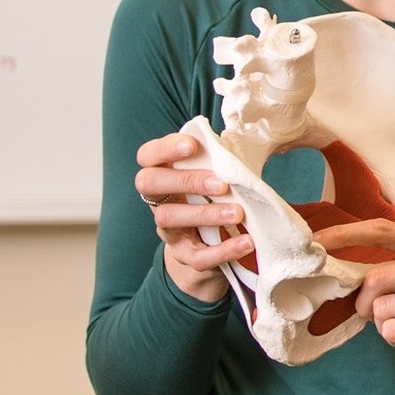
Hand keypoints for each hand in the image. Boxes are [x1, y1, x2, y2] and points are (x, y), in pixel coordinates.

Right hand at [133, 132, 252, 302]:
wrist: (211, 249)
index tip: (193, 145)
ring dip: (205, 215)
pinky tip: (246, 242)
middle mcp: (159, 200)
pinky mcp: (185, 256)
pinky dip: (223, 250)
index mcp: (164, 174)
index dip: (165, 149)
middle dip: (185, 181)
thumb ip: (221, 161)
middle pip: (149, 184)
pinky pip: (198, 256)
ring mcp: (168, 229)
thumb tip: (246, 138)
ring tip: (238, 214)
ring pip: (170, 219)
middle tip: (220, 184)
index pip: (148, 155)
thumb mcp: (215, 177)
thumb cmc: (215, 199)